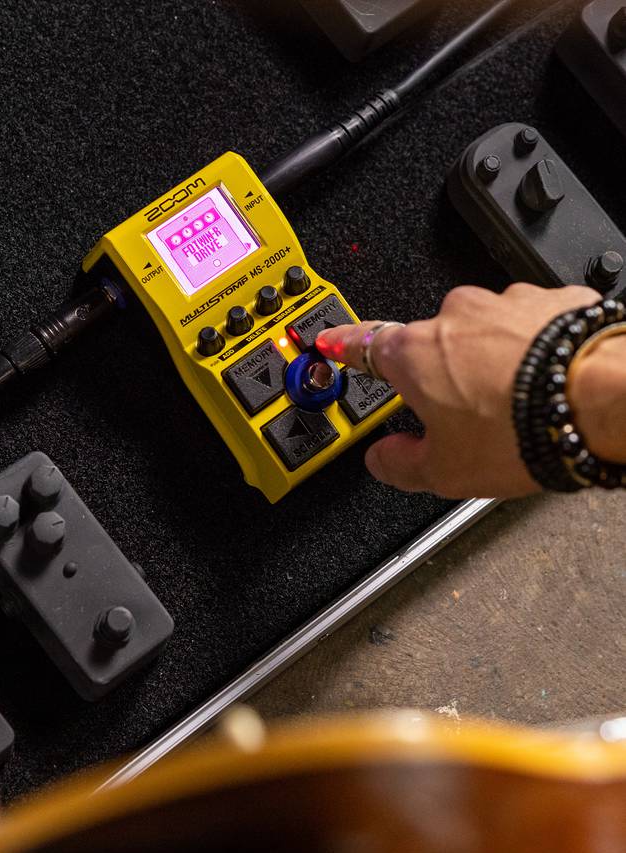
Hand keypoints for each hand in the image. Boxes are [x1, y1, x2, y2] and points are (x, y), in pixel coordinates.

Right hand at [316, 283, 601, 498]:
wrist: (604, 400)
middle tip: (463, 418)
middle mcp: (455, 317)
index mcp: (413, 353)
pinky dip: (533, 352)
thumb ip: (400, 464)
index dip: (343, 345)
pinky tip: (547, 386)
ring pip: (484, 337)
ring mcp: (505, 304)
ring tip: (515, 409)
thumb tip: (382, 459)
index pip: (362, 343)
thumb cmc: (520, 429)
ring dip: (492, 364)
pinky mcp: (552, 302)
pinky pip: (530, 329)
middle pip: (432, 346)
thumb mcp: (444, 472)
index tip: (331, 340)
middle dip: (442, 377)